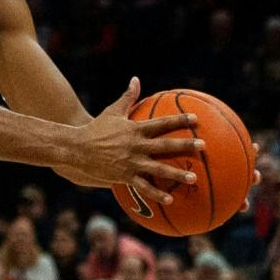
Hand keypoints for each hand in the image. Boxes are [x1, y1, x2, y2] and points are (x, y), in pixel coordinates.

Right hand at [64, 78, 200, 197]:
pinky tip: (170, 200)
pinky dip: (157, 194)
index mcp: (135, 129)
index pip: (162, 123)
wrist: (76, 148)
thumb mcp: (112, 111)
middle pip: (165, 146)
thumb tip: (136, 79)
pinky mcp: (125, 176)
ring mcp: (131, 163)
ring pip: (158, 169)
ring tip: (194, 179)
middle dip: (185, 146)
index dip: (179, 120)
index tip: (196, 119)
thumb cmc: (96, 129)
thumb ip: (128, 97)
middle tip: (203, 146)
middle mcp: (136, 146)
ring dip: (177, 175)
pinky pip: (144, 187)